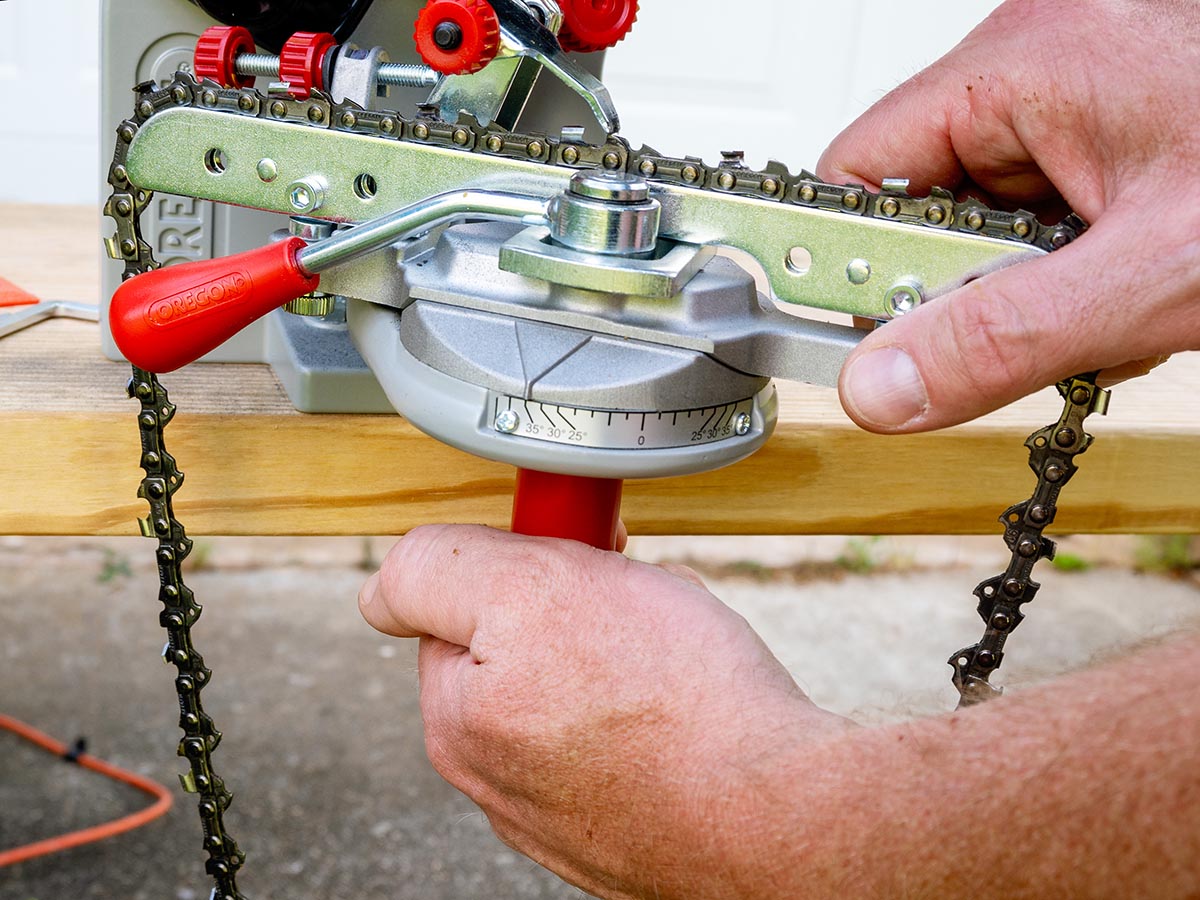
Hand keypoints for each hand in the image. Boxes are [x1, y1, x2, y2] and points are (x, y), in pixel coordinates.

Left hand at [358, 525, 852, 898]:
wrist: (784, 816)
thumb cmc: (673, 700)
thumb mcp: (532, 590)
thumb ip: (434, 572)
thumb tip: (380, 587)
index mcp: (456, 721)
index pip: (458, 604)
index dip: (521, 565)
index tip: (577, 559)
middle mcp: (496, 778)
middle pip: (522, 644)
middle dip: (576, 611)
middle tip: (635, 609)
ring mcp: (561, 812)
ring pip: (581, 685)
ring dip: (621, 655)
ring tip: (674, 663)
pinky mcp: (625, 827)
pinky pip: (627, 736)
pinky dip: (654, 710)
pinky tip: (692, 711)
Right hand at [818, 0, 1199, 432]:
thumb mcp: (1150, 276)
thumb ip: (1000, 338)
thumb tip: (876, 386)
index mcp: (1023, 63)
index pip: (857, 171)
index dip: (847, 261)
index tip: (858, 337)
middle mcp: (1040, 62)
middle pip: (921, 199)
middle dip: (966, 286)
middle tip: (1036, 325)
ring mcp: (1083, 92)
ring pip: (986, 215)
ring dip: (1029, 285)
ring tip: (1113, 302)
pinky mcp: (1118, 125)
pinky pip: (1047, 210)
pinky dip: (1073, 266)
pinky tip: (1133, 282)